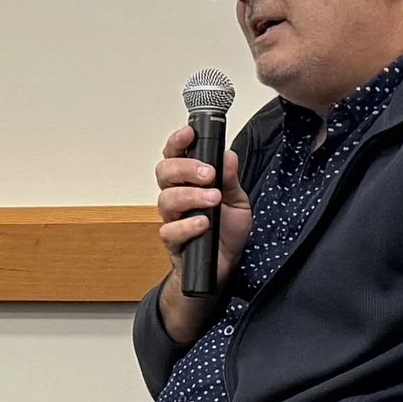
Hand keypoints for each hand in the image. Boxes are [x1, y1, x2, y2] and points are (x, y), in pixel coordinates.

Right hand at [155, 126, 252, 343]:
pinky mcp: (172, 241)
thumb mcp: (238, 201)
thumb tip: (228, 154)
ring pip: (166, 199)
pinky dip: (187, 225)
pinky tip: (203, 224)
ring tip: (213, 199)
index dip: (178, 142)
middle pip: (164, 172)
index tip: (189, 134)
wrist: (223, 267)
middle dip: (185, 168)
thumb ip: (231, 179)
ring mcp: (172, 218)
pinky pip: (170, 230)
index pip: (176, 154)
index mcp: (190, 181)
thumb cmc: (226, 232)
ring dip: (191, 196)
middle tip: (208, 174)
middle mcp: (176, 196)